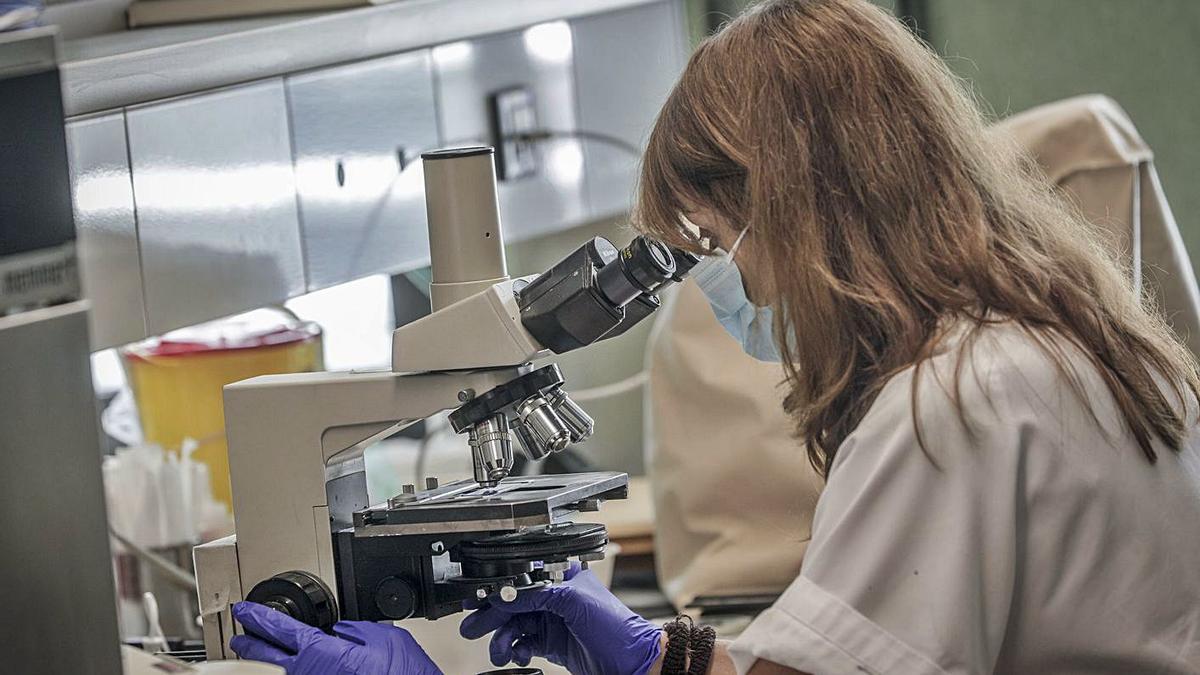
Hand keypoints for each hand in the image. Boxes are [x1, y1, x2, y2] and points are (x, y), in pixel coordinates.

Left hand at [230, 601, 441, 674]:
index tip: (246, 610)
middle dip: (250, 644)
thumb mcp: (382, 638)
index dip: (259, 617)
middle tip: (238, 635)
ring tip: (252, 657)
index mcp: (322, 652)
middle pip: (267, 657)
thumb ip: (355, 631)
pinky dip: (283, 674)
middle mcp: (310, 674)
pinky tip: (284, 672)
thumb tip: (342, 632)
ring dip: (262, 665)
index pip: (281, 629)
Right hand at [460, 565, 662, 673]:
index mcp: (563, 577)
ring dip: (502, 638)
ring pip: (515, 626)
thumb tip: (506, 596)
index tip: (480, 600)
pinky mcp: (553, 643)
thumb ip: (538, 596)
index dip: (500, 590)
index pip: (523, 579)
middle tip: (472, 628)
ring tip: (498, 652)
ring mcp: (554, 621)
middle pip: (514, 604)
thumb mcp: (574, 602)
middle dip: (492, 616)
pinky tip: (516, 655)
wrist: (633, 662)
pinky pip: (524, 644)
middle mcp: (556, 597)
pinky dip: (515, 650)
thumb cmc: (616, 627)